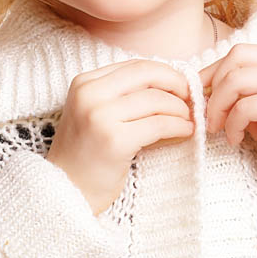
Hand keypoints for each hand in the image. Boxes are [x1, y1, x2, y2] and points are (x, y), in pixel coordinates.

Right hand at [47, 59, 194, 214]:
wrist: (65, 191)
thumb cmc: (88, 153)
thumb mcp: (97, 113)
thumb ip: (126, 95)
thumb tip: (174, 83)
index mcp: (85, 83)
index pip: (135, 66)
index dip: (165, 72)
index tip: (180, 84)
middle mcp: (89, 94)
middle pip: (147, 75)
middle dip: (176, 84)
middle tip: (191, 97)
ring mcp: (99, 116)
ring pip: (156, 100)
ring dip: (180, 109)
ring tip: (188, 118)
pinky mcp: (115, 140)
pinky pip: (158, 124)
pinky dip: (178, 126)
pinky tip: (186, 131)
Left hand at [200, 44, 256, 188]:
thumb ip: (239, 89)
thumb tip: (201, 84)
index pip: (241, 52)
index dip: (214, 71)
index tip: (200, 92)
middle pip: (237, 58)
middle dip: (214, 86)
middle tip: (208, 114)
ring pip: (236, 80)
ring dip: (218, 107)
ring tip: (218, 127)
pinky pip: (244, 106)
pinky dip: (232, 123)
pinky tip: (235, 138)